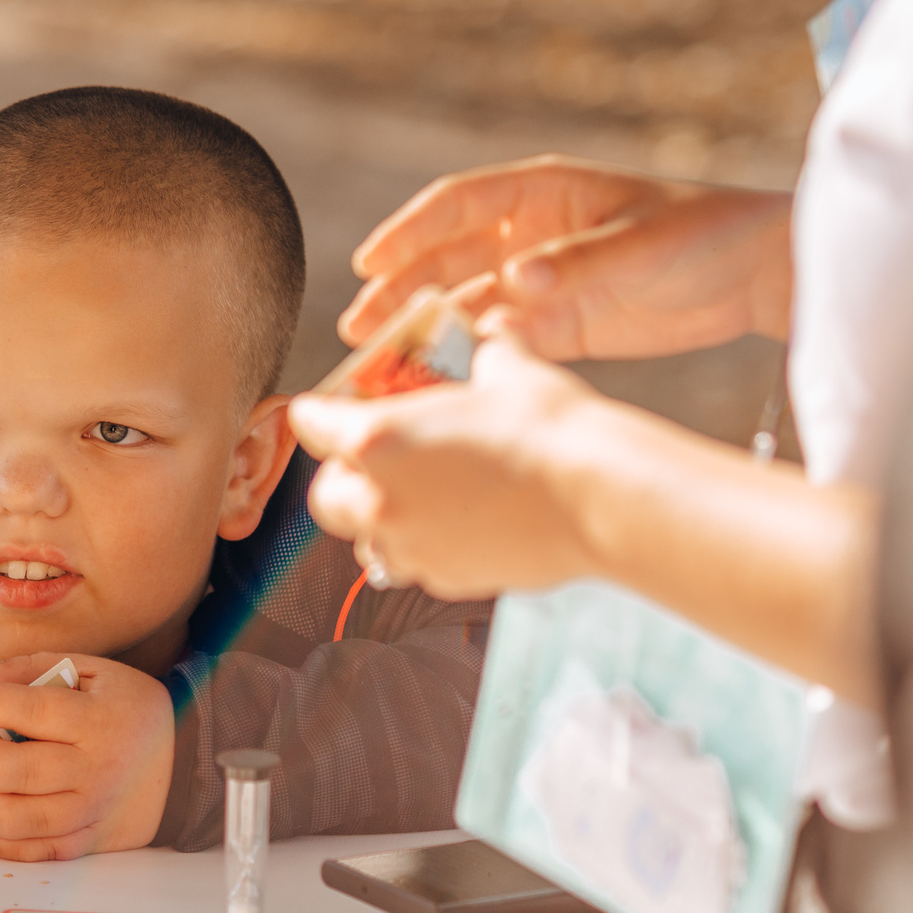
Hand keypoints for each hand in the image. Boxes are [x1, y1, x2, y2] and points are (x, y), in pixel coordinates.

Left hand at [0, 654, 173, 861]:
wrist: (186, 756)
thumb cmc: (129, 707)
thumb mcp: (93, 672)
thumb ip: (35, 668)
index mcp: (101, 719)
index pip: (38, 709)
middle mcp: (101, 767)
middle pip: (30, 770)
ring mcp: (101, 807)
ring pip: (38, 819)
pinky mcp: (100, 837)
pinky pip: (53, 850)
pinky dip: (15, 848)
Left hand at [291, 333, 608, 599]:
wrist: (599, 497)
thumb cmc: (551, 428)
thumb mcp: (508, 370)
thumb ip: (483, 352)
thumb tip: (492, 331)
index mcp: (375, 440)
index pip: (313, 424)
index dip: (324, 412)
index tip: (335, 410)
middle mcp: (379, 501)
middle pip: (327, 496)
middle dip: (344, 476)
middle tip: (376, 458)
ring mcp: (411, 547)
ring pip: (367, 538)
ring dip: (382, 517)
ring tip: (420, 494)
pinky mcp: (445, 580)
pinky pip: (416, 562)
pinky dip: (425, 544)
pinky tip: (461, 521)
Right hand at [339, 155, 792, 361]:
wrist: (757, 275)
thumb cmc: (703, 232)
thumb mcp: (641, 241)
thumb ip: (578, 263)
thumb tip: (513, 279)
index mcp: (542, 195)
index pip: (456, 206)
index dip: (407, 234)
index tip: (368, 264)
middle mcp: (530, 237)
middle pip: (446, 262)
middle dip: (400, 294)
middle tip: (359, 331)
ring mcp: (542, 284)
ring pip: (466, 307)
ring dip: (426, 334)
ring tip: (384, 367)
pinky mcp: (562, 326)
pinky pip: (502, 344)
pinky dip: (470, 364)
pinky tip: (441, 387)